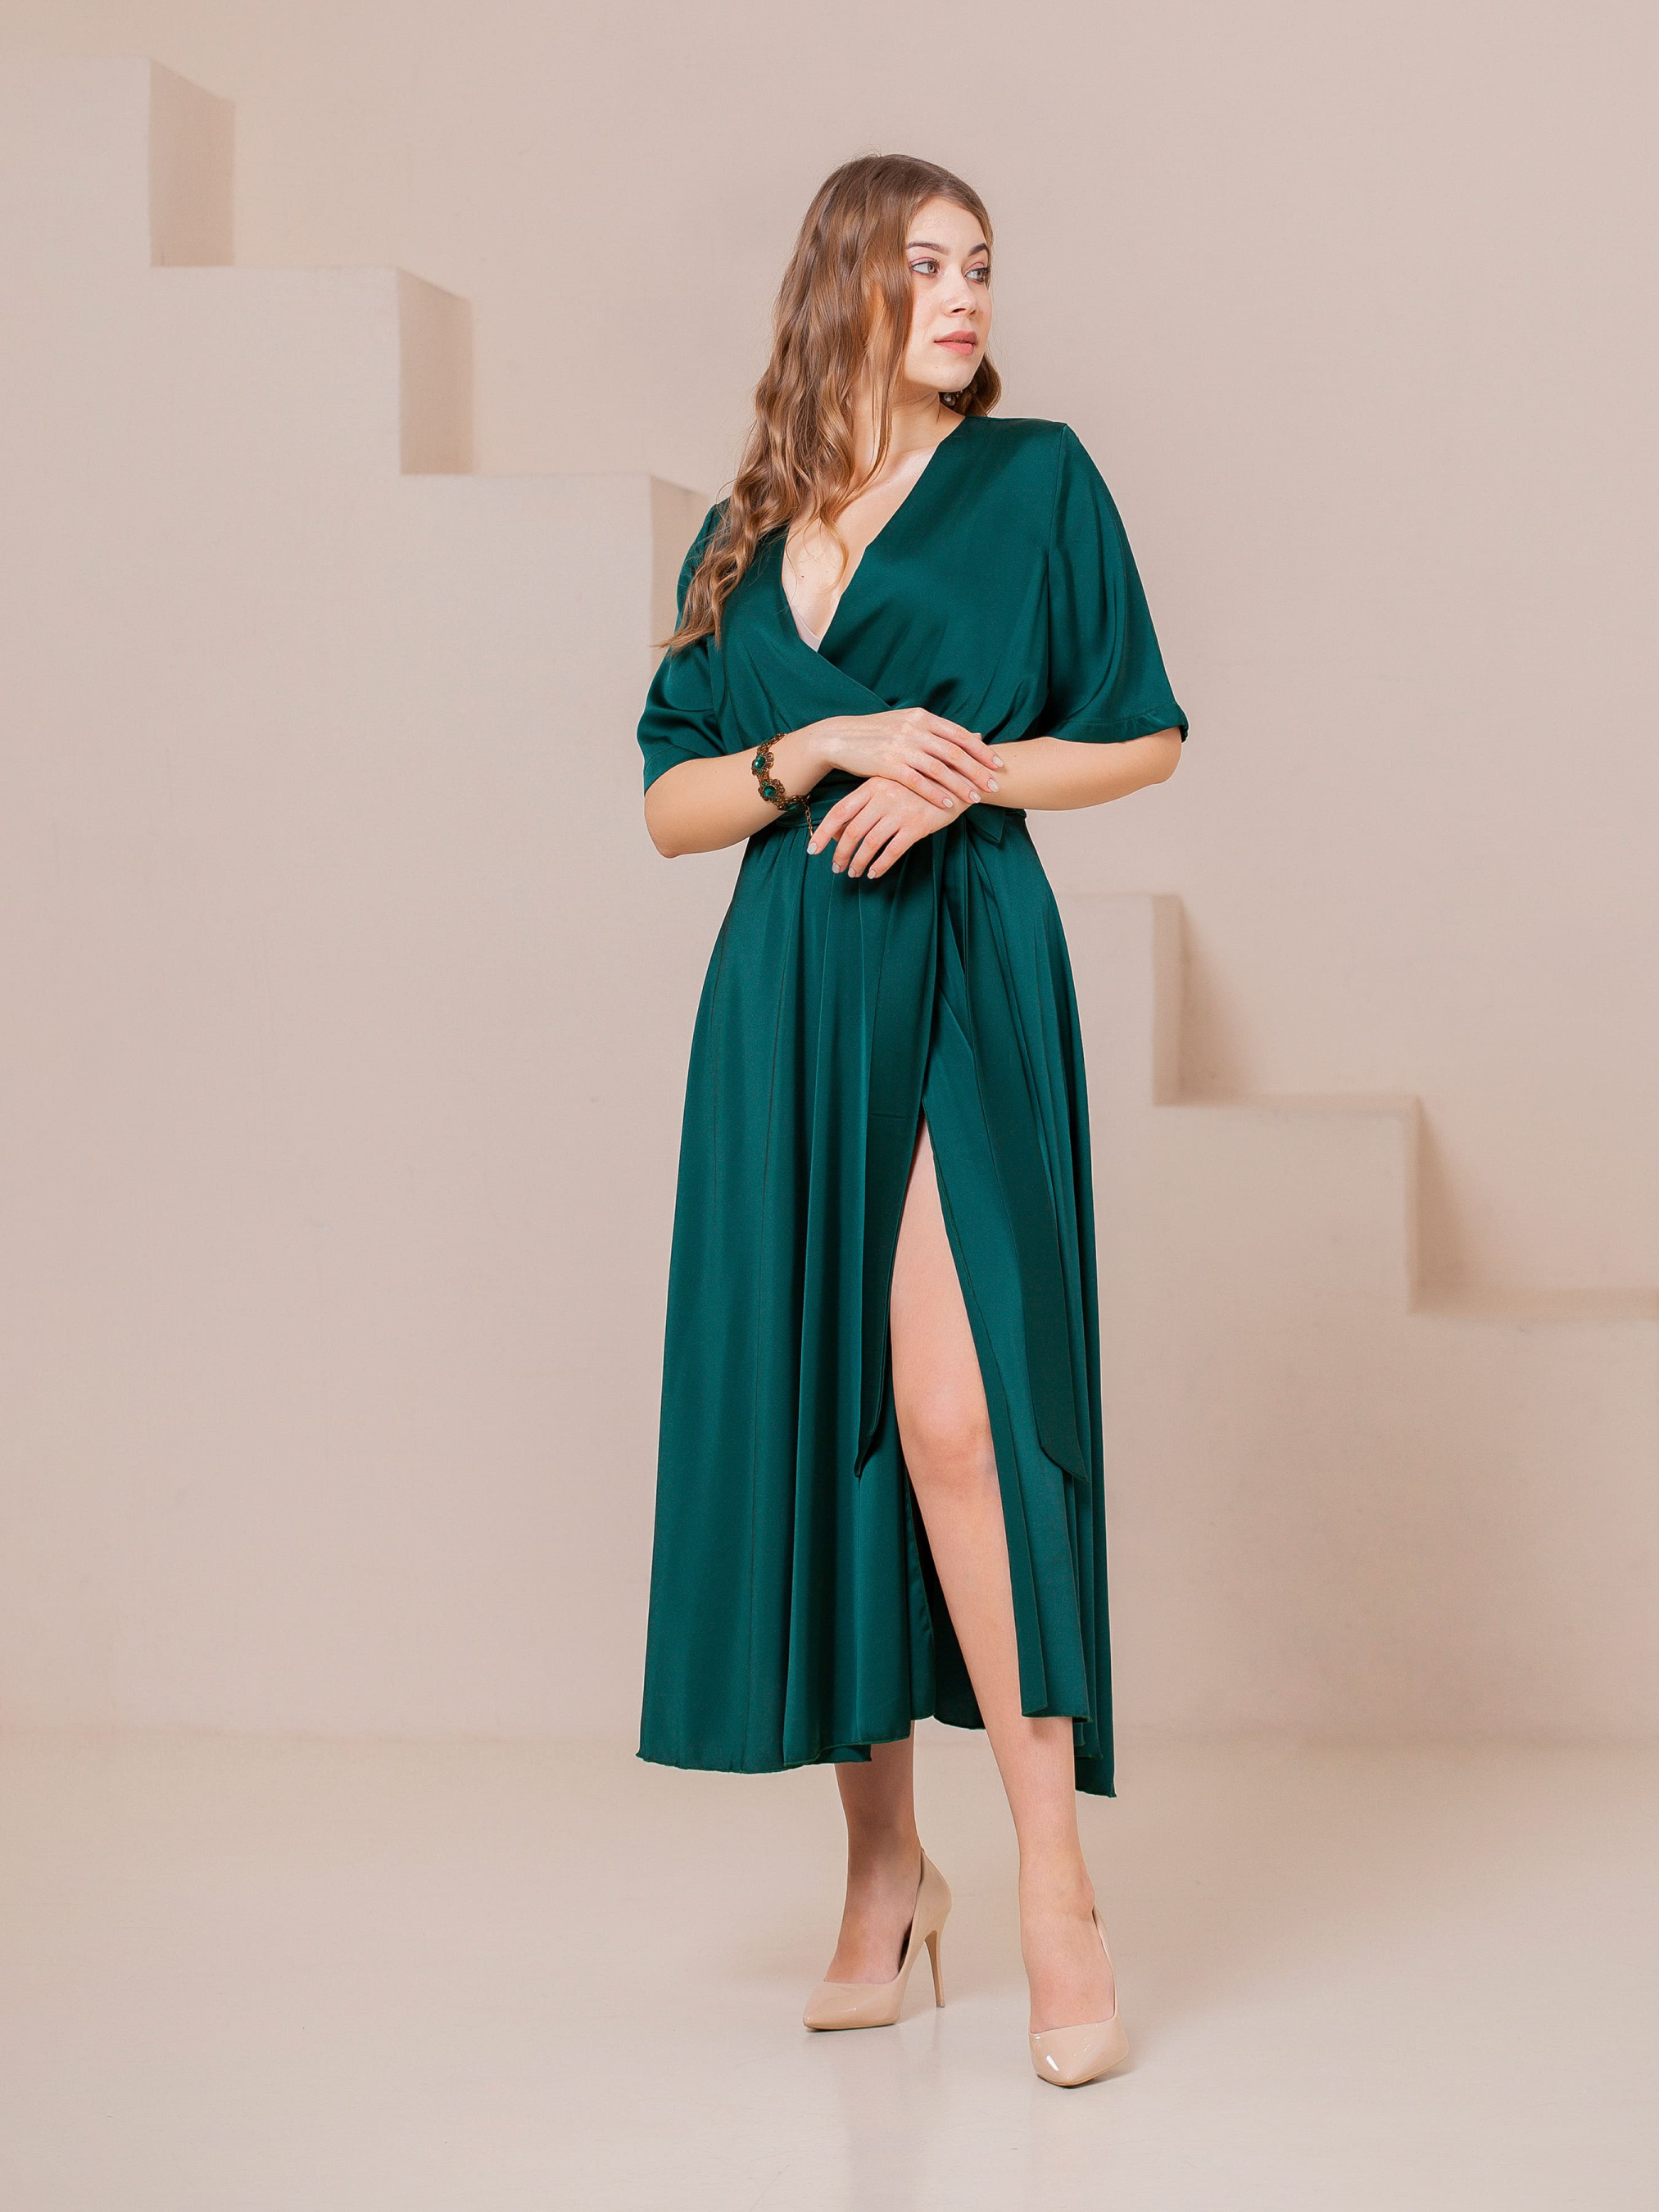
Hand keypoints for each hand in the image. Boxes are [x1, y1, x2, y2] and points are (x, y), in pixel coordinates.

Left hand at [807, 775, 962, 879]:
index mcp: (873, 785)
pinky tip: (875, 873)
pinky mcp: (917, 826)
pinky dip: (880, 865)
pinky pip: (893, 851)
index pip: (840, 812)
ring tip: (854, 873)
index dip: (823, 833)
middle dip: (841, 854)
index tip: (813, 850)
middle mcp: (883, 797)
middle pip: (852, 831)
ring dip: (858, 862)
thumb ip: (865, 803)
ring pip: (870, 843)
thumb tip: (838, 830)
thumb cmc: (918, 783)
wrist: (958, 778)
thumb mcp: (890, 784)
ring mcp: (900, 812)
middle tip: (836, 868)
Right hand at [819, 708, 1003, 812]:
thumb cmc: (877, 732)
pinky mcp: (888, 765)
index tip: (998, 763)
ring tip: (974, 799)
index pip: (958, 734)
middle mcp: (915, 729)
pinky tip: (947, 804)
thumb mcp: (907, 722)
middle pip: (954, 752)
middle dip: (977, 770)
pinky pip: (917, 782)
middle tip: (994, 785)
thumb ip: (938, 730)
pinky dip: (934, 794)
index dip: (981, 750)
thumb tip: (973, 734)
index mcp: (922, 717)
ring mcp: (901, 747)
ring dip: (959, 785)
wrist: (840, 737)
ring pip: (939, 769)